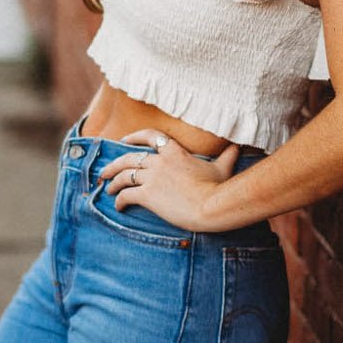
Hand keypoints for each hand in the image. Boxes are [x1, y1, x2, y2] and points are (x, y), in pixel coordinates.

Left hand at [95, 129, 240, 231]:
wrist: (211, 206)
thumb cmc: (218, 188)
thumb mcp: (223, 168)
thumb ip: (227, 156)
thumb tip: (237, 147)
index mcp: (175, 152)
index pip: (151, 136)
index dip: (134, 137)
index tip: (123, 141)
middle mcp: (160, 161)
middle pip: (129, 157)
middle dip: (114, 164)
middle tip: (105, 171)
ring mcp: (152, 177)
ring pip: (124, 175)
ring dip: (113, 182)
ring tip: (107, 189)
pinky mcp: (147, 195)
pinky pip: (126, 194)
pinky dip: (119, 199)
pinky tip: (118, 206)